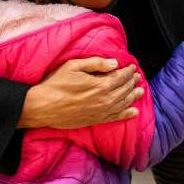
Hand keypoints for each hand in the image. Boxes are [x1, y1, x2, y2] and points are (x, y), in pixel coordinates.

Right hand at [19, 58, 143, 129]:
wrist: (42, 107)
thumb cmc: (55, 84)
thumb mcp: (73, 66)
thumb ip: (96, 63)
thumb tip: (114, 63)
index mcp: (101, 84)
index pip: (121, 76)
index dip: (128, 70)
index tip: (132, 66)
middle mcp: (105, 99)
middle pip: (124, 89)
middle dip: (132, 82)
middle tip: (137, 76)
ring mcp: (101, 112)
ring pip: (123, 103)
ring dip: (133, 96)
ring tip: (140, 91)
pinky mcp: (96, 120)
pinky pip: (116, 117)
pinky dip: (127, 114)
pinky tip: (133, 112)